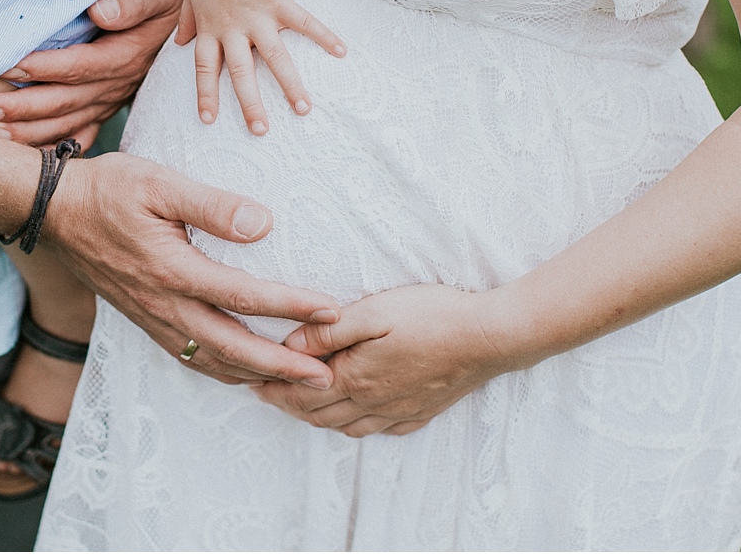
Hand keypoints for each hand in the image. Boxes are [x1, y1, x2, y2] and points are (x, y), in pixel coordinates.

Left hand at [0, 0, 183, 146]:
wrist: (192, 29)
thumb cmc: (169, 3)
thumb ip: (133, 2)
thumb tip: (99, 12)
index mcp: (126, 56)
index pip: (78, 66)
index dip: (42, 68)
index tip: (7, 66)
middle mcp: (117, 85)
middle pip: (64, 101)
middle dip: (21, 108)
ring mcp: (111, 101)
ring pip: (66, 122)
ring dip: (28, 131)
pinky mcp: (107, 108)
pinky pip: (79, 133)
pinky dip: (53, 146)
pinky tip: (25, 155)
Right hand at [46, 150, 341, 386]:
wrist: (52, 211)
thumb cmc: (108, 189)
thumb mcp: (160, 183)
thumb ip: (212, 204)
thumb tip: (263, 224)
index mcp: (173, 271)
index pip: (245, 297)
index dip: (292, 307)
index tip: (332, 311)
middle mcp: (164, 304)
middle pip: (234, 348)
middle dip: (283, 367)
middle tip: (326, 377)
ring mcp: (153, 318)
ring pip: (211, 361)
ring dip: (257, 376)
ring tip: (296, 384)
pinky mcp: (144, 320)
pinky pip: (189, 357)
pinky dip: (224, 370)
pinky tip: (244, 370)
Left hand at [177, 0, 343, 134]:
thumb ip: (186, 20)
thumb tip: (177, 42)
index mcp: (210, 29)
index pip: (205, 69)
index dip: (206, 94)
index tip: (208, 120)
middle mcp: (233, 29)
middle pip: (240, 73)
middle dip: (250, 104)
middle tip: (260, 130)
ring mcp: (257, 17)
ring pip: (275, 59)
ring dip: (290, 85)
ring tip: (304, 109)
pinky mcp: (279, 1)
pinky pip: (304, 23)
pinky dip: (324, 36)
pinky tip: (342, 51)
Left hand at [251, 283, 518, 436]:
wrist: (490, 338)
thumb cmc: (433, 316)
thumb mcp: (374, 312)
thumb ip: (328, 330)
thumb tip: (290, 344)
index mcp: (356, 379)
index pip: (301, 393)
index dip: (272, 388)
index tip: (250, 379)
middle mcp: (373, 404)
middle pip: (318, 414)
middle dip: (287, 403)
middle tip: (265, 390)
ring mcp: (398, 413)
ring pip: (345, 426)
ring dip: (317, 415)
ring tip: (301, 399)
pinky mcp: (420, 413)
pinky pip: (378, 430)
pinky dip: (355, 424)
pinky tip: (354, 413)